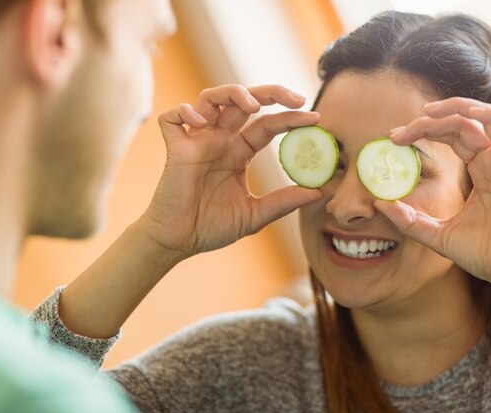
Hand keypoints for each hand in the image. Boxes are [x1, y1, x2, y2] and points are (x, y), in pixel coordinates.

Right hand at [137, 84, 321, 259]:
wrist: (179, 242)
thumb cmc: (212, 227)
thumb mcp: (255, 215)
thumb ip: (283, 202)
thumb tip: (319, 192)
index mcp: (239, 152)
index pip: (268, 125)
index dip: (291, 118)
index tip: (316, 118)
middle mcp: (220, 140)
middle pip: (244, 101)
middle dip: (271, 93)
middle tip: (297, 99)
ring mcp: (196, 141)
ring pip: (211, 98)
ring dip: (233, 92)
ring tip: (252, 104)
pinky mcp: (173, 149)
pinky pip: (172, 119)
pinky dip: (184, 112)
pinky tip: (201, 124)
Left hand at [375, 97, 490, 285]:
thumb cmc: (479, 253)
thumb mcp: (434, 233)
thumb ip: (408, 219)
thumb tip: (378, 204)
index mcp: (479, 171)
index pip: (451, 137)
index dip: (423, 131)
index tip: (393, 139)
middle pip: (462, 125)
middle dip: (428, 123)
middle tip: (397, 133)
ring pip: (486, 119)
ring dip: (457, 109)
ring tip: (426, 112)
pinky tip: (467, 113)